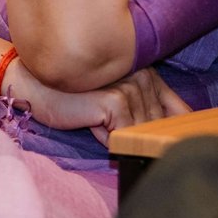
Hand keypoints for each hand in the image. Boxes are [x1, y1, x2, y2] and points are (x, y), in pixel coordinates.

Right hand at [9, 63, 189, 142]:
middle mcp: (145, 75)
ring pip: (140, 132)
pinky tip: (91, 120)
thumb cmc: (76, 98)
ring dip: (117, 135)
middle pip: (158, 127)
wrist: (38, 88)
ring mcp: (132, 85)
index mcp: (149, 74)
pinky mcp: (117, 99)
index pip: (178, 111)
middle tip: (104, 120)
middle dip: (134, 134)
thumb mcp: (119, 103)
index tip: (168, 142)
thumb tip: (179, 132)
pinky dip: (106, 138)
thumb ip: (149, 111)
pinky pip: (122, 135)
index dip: (172, 131)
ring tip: (96, 118)